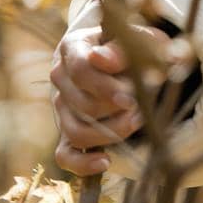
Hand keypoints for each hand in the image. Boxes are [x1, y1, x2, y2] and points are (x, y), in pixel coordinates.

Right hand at [50, 20, 178, 176]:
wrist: (129, 60)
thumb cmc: (135, 46)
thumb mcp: (138, 38)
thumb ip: (122, 47)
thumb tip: (100, 59)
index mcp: (73, 47)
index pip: (81, 70)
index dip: (106, 87)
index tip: (131, 96)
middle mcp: (61, 76)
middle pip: (82, 104)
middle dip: (116, 110)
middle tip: (142, 106)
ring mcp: (61, 106)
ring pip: (76, 131)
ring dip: (110, 132)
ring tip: (136, 122)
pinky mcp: (66, 131)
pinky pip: (64, 155)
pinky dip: (82, 164)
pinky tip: (105, 161)